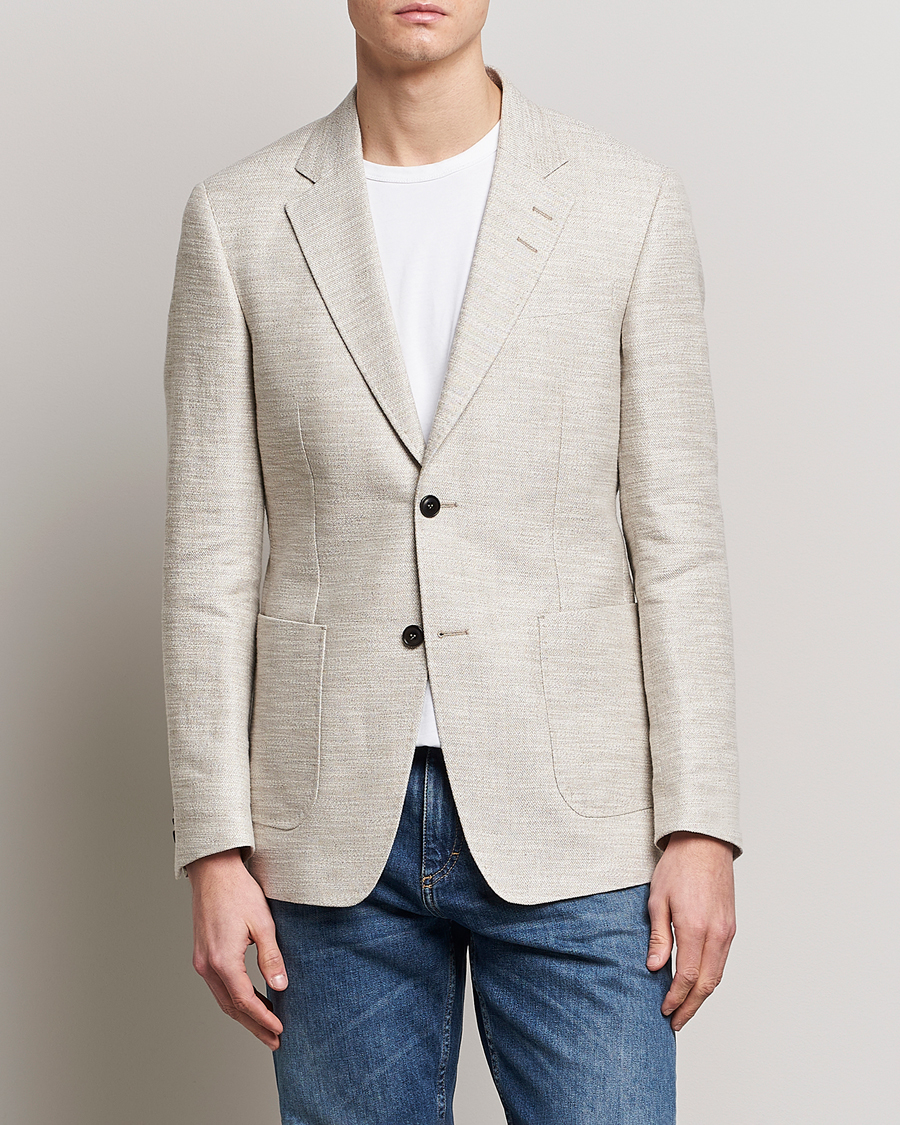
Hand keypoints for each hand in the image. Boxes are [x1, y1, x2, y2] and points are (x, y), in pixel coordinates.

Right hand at [186, 849, 288, 1048]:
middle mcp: (207, 965)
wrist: (213, 871)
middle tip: (275, 1040)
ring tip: (265, 1027)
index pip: (244, 1001)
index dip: (263, 1019)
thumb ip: (271, 958)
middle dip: (254, 1026)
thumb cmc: (239, 892)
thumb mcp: (263, 923)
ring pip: (223, 999)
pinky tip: (249, 1001)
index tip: (279, 1031)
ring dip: (243, 1015)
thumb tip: (280, 987)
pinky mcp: (202, 954)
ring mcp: (201, 961)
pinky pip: (218, 986)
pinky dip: (234, 999)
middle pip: (231, 1007)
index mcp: (222, 960)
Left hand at [646, 831, 736, 1030]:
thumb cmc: (677, 867)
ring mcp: (727, 930)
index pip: (686, 976)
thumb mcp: (657, 899)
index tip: (664, 1009)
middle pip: (707, 984)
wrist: (704, 843)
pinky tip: (698, 984)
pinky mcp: (731, 926)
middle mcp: (716, 933)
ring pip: (718, 975)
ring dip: (702, 996)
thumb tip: (654, 968)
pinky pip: (722, 960)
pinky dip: (711, 978)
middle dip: (691, 1006)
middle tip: (675, 1021)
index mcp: (695, 927)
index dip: (675, 997)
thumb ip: (658, 936)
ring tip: (685, 1009)